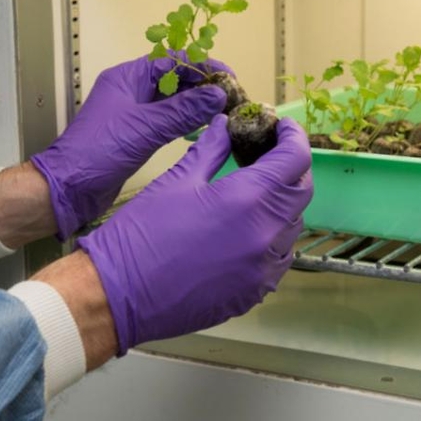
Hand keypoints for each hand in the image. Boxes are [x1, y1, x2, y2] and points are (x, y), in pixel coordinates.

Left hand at [31, 53, 229, 238]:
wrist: (70, 188)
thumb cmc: (98, 152)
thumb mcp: (146, 128)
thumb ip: (183, 111)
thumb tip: (218, 95)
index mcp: (127, 77)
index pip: (172, 61)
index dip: (202, 66)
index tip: (228, 78)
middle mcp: (131, 91)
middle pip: (174, 79)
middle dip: (202, 85)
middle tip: (231, 96)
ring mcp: (134, 113)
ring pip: (172, 101)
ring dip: (196, 104)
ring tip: (224, 110)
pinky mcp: (137, 135)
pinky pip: (167, 121)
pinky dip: (186, 122)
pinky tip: (203, 126)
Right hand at [77, 114, 312, 354]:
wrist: (120, 293)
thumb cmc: (142, 233)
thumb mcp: (178, 181)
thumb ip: (211, 150)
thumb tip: (224, 126)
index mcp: (248, 200)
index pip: (295, 159)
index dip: (293, 137)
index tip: (282, 128)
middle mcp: (267, 236)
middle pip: (300, 192)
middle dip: (291, 168)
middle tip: (270, 156)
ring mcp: (264, 269)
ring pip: (292, 227)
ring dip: (282, 204)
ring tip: (256, 193)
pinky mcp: (254, 292)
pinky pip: (278, 259)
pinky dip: (272, 238)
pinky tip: (248, 231)